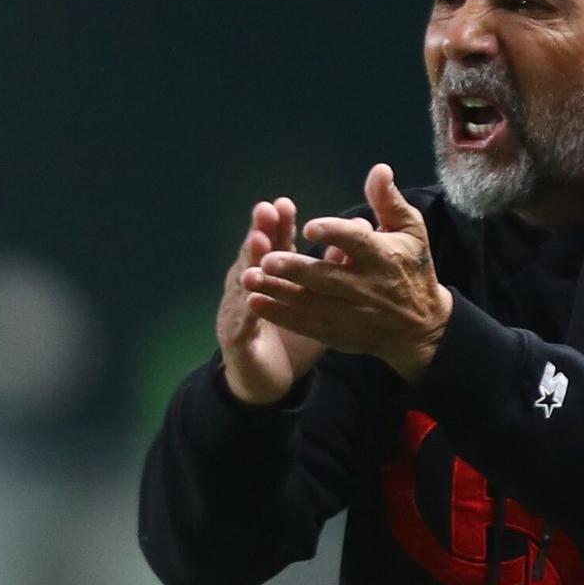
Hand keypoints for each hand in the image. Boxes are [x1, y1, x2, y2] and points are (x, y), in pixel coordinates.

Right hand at [216, 196, 326, 403]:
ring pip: (244, 283)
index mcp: (269, 278)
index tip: (284, 204)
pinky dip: (247, 309)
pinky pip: (242, 323)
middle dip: (260, 232)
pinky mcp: (237, 339)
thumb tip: (346, 245)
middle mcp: (248, 289)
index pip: (274, 245)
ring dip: (249, 262)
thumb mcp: (315, 303)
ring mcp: (238, 312)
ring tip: (257, 242)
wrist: (266, 380)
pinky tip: (251, 298)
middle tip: (266, 210)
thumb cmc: (292, 336)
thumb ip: (328, 274)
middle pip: (254, 256)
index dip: (279, 225)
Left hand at [241, 164, 453, 381]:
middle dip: (295, 269)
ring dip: (277, 291)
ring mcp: (350, 314)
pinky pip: (305, 324)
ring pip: (309, 302)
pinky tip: (255, 302)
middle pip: (326, 278)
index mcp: (383, 257)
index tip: (309, 226)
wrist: (421, 327)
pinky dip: (280, 315)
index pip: (357, 243)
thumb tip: (379, 169)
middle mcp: (366, 287)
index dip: (334, 234)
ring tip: (249, 278)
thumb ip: (388, 202)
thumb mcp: (410, 232)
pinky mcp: (338, 333)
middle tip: (267, 258)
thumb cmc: (412, 269)